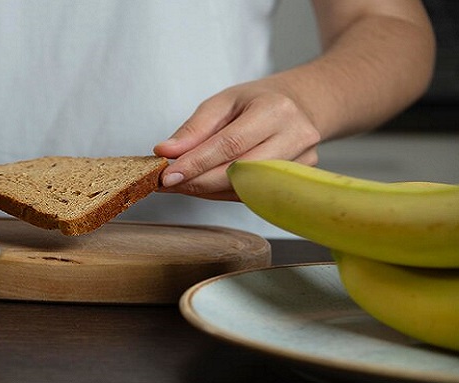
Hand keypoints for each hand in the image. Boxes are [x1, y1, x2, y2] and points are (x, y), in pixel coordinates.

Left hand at [154, 79, 320, 200]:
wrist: (298, 107)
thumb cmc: (256, 102)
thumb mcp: (222, 102)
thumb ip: (194, 128)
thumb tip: (166, 151)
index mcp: (275, 110)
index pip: (230, 144)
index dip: (196, 163)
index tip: (167, 174)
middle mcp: (295, 137)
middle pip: (239, 171)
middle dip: (198, 182)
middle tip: (167, 183)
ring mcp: (301, 163)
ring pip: (245, 189)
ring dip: (207, 190)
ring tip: (181, 183)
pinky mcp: (297, 181)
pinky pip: (252, 195)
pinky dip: (222, 193)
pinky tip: (204, 185)